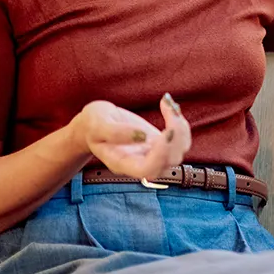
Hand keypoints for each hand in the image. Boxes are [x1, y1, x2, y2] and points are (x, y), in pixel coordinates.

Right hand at [74, 93, 191, 180]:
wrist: (95, 123)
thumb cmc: (92, 125)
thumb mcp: (97, 125)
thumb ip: (116, 132)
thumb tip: (142, 136)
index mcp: (122, 163)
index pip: (147, 170)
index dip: (161, 155)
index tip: (165, 132)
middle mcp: (140, 162)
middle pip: (170, 161)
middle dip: (177, 136)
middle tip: (168, 108)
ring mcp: (152, 154)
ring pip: (179, 150)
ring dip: (181, 127)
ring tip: (167, 103)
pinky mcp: (160, 142)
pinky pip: (180, 139)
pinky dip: (180, 122)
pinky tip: (168, 105)